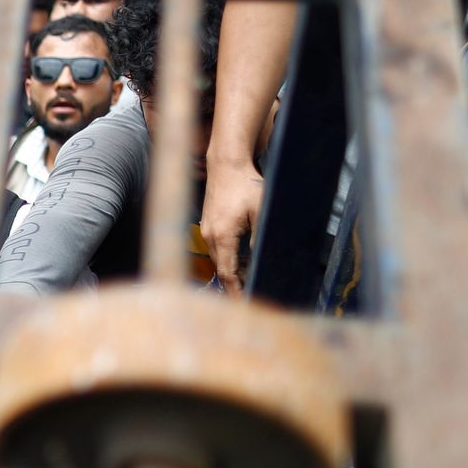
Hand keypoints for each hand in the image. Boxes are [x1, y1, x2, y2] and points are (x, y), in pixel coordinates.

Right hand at [200, 159, 260, 292]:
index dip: (236, 291)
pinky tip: (241, 257)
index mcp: (223, 236)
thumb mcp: (261, 212)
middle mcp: (210, 235)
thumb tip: (260, 260)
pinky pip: (217, 247)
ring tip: (249, 277)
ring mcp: (206, 229)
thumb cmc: (245, 184)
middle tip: (253, 292)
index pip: (227, 273)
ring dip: (232, 269)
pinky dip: (228, 257)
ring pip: (219, 258)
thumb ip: (260, 238)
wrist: (227, 164)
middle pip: (222, 268)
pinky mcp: (208, 224)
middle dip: (236, 283)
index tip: (243, 303)